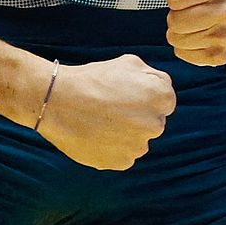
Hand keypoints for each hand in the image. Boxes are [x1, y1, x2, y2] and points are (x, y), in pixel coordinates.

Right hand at [33, 53, 175, 169]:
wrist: (59, 101)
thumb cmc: (94, 78)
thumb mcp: (130, 62)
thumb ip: (154, 76)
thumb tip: (162, 88)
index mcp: (161, 97)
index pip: (166, 102)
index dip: (146, 96)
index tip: (127, 94)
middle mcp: (155, 124)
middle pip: (153, 122)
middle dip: (138, 116)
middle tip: (112, 107)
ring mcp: (138, 146)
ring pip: (138, 141)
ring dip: (126, 134)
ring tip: (101, 120)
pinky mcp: (121, 162)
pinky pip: (123, 155)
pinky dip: (113, 148)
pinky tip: (97, 134)